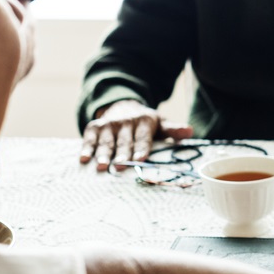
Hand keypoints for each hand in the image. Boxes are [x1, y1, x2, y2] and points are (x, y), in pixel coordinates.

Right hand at [78, 100, 193, 171]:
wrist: (124, 106)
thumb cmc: (145, 123)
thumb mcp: (160, 124)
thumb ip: (173, 130)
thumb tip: (190, 132)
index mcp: (145, 121)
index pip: (143, 137)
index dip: (142, 148)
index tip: (140, 159)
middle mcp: (126, 122)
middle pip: (124, 141)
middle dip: (122, 154)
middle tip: (119, 167)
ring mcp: (110, 124)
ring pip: (107, 141)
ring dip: (103, 153)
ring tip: (101, 166)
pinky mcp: (95, 127)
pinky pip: (90, 138)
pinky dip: (86, 147)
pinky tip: (84, 158)